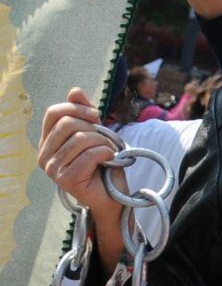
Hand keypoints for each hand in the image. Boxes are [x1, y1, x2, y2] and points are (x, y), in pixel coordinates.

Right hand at [38, 89, 128, 265]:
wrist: (113, 194)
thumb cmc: (103, 163)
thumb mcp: (95, 132)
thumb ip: (84, 111)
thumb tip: (74, 90)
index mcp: (47, 142)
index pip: (53, 112)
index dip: (77, 108)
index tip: (96, 115)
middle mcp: (43, 156)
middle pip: (69, 123)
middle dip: (95, 128)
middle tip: (105, 140)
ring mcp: (52, 169)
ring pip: (82, 139)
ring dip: (104, 142)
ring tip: (108, 152)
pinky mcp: (66, 180)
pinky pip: (90, 155)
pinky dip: (106, 153)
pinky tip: (108, 160)